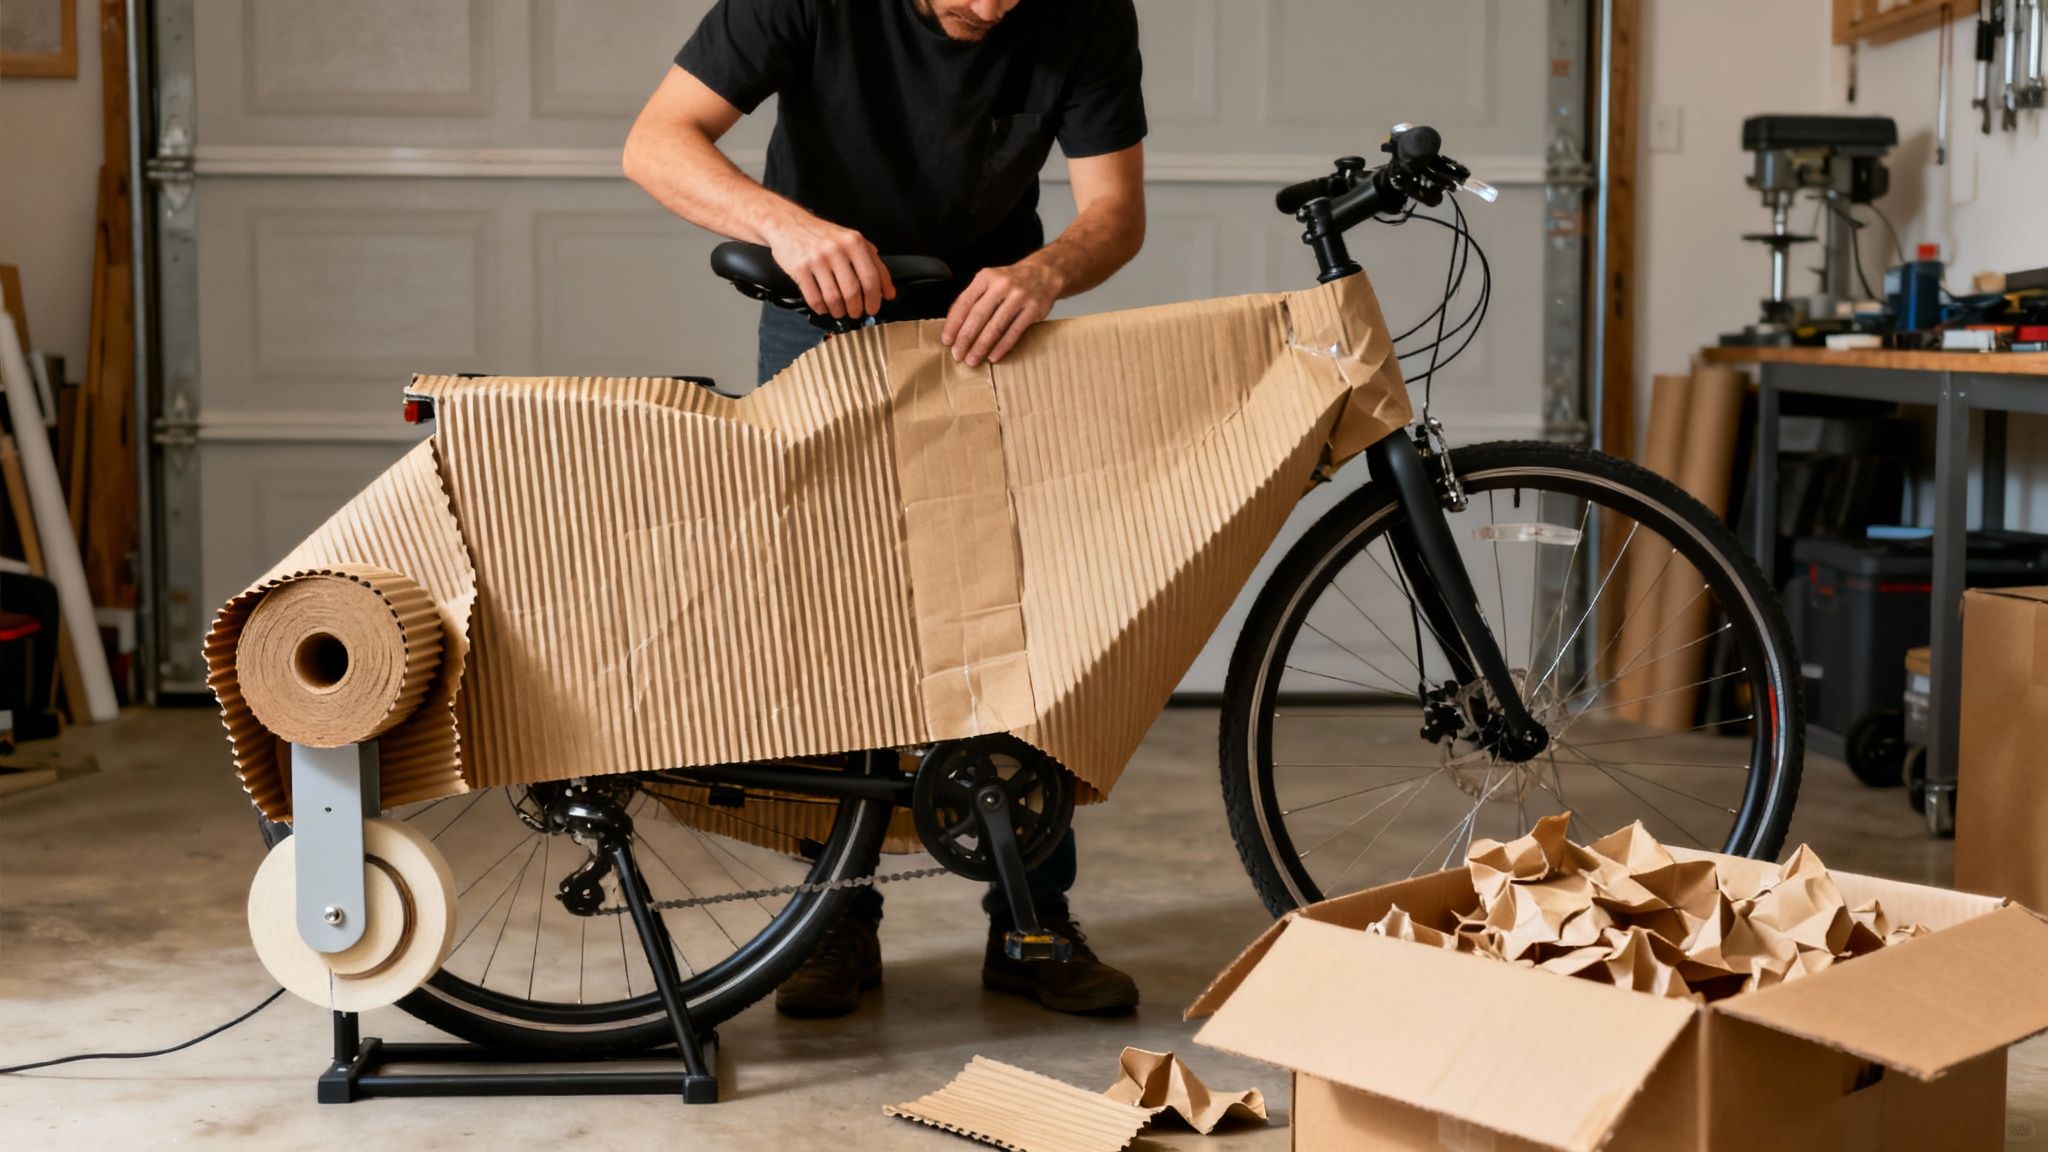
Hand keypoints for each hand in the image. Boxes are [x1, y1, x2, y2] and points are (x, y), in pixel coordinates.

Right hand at [760, 211, 893, 318]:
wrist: (788, 224)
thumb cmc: (823, 235)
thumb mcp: (852, 240)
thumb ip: (873, 262)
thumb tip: (888, 292)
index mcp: (854, 242)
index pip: (872, 278)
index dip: (875, 299)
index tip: (874, 308)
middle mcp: (836, 249)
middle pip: (853, 292)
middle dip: (857, 309)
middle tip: (856, 312)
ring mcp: (816, 259)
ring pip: (834, 298)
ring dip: (839, 311)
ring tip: (840, 310)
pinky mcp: (799, 269)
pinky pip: (814, 299)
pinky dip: (821, 308)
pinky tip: (824, 306)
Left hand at [941, 260, 1063, 366]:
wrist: (1044, 274)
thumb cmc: (1012, 282)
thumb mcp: (990, 281)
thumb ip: (973, 299)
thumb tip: (954, 326)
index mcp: (986, 277)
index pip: (964, 303)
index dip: (954, 324)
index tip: (947, 340)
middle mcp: (1001, 285)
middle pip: (978, 316)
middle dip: (966, 338)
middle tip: (958, 354)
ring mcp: (1019, 297)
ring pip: (996, 326)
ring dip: (981, 346)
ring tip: (973, 359)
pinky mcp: (1033, 310)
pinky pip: (1014, 332)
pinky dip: (1002, 347)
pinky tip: (993, 356)